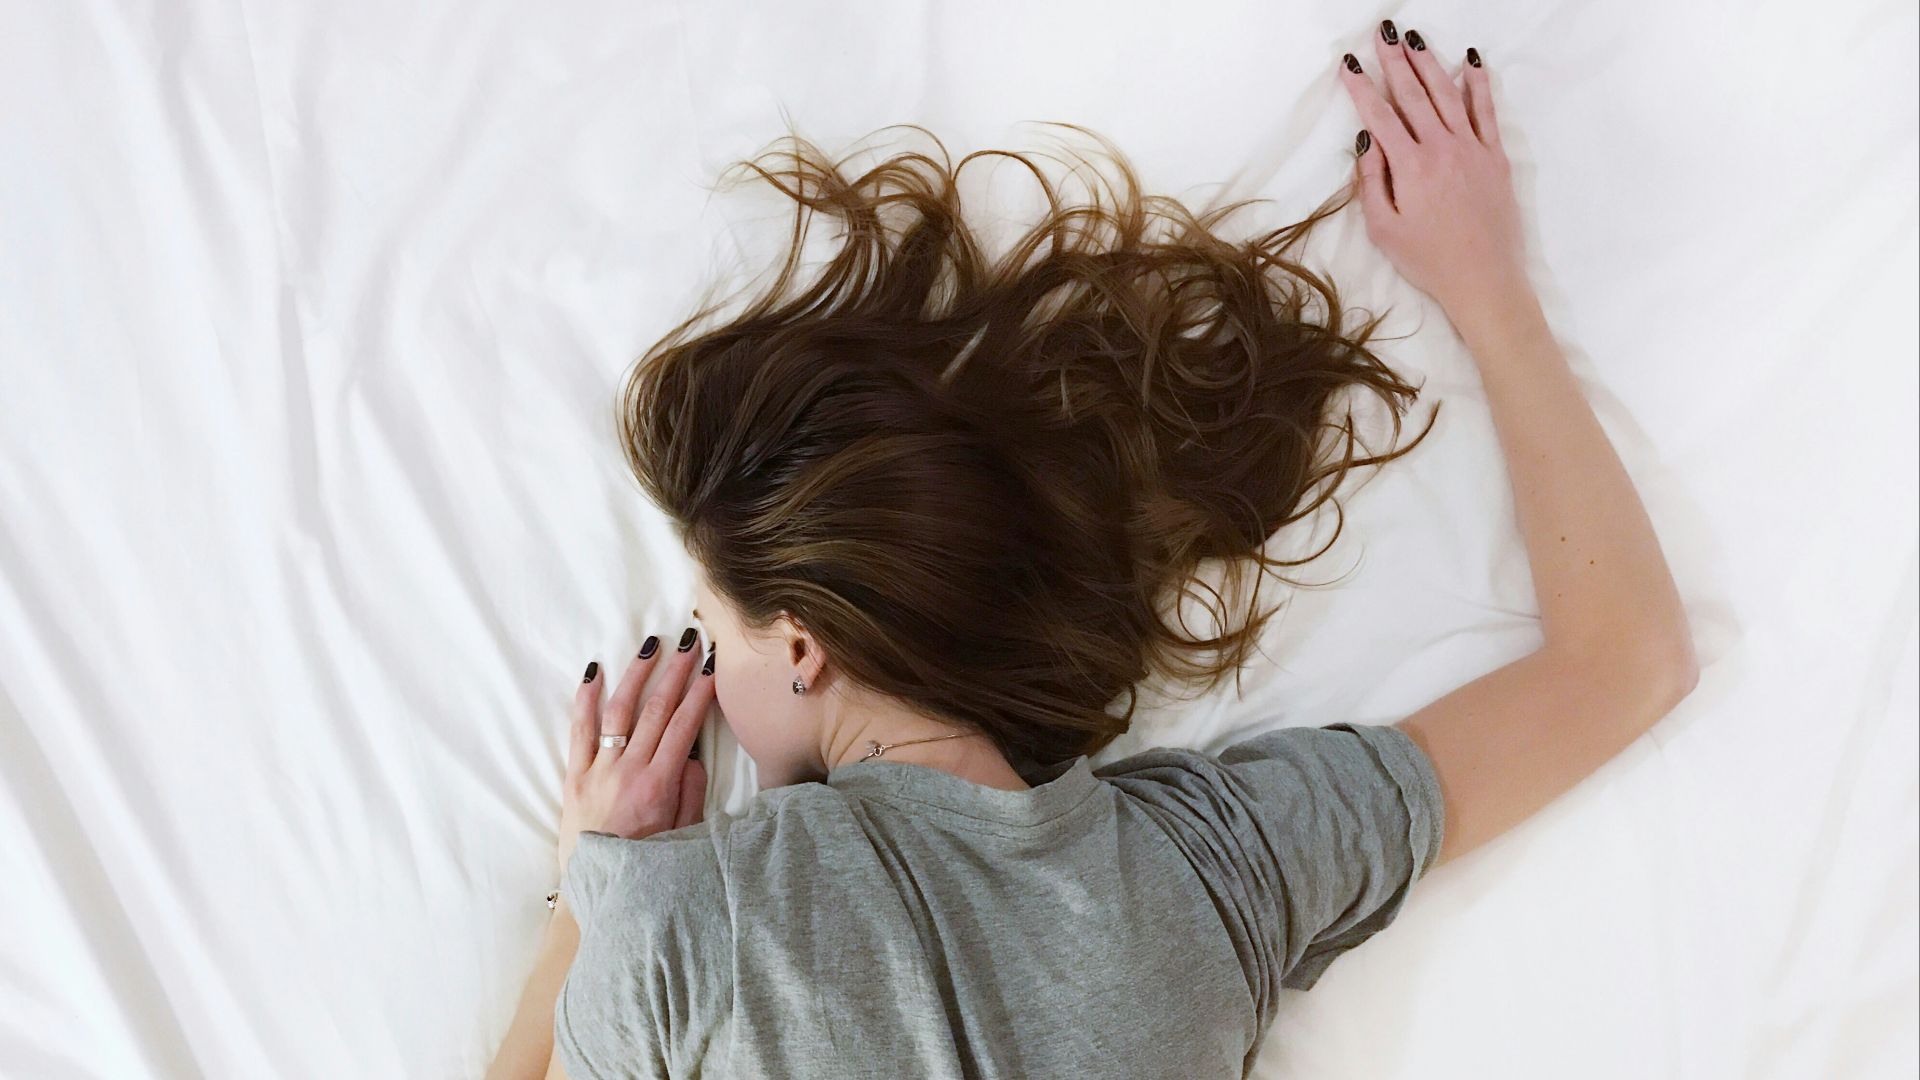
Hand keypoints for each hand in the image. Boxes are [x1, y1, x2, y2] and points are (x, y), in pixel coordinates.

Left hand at [557, 631, 711, 878]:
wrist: (596, 889)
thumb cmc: (645, 866)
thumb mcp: (682, 835)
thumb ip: (690, 793)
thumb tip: (694, 754)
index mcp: (658, 785)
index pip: (685, 726)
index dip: (700, 692)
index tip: (713, 666)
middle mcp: (628, 771)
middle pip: (656, 710)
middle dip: (676, 671)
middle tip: (689, 642)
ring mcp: (598, 770)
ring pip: (619, 711)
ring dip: (637, 675)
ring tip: (650, 646)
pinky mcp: (574, 776)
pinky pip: (579, 731)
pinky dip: (585, 699)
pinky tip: (594, 673)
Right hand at [1338, 29, 1527, 315]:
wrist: (1485, 279)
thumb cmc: (1429, 261)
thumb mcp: (1384, 230)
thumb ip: (1371, 183)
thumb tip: (1366, 143)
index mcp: (1410, 167)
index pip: (1380, 117)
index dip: (1363, 88)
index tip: (1351, 65)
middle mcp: (1441, 148)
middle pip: (1413, 95)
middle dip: (1395, 62)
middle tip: (1383, 34)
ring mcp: (1472, 149)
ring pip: (1447, 95)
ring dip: (1429, 64)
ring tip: (1415, 39)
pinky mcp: (1495, 157)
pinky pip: (1486, 111)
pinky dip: (1478, 85)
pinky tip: (1470, 63)